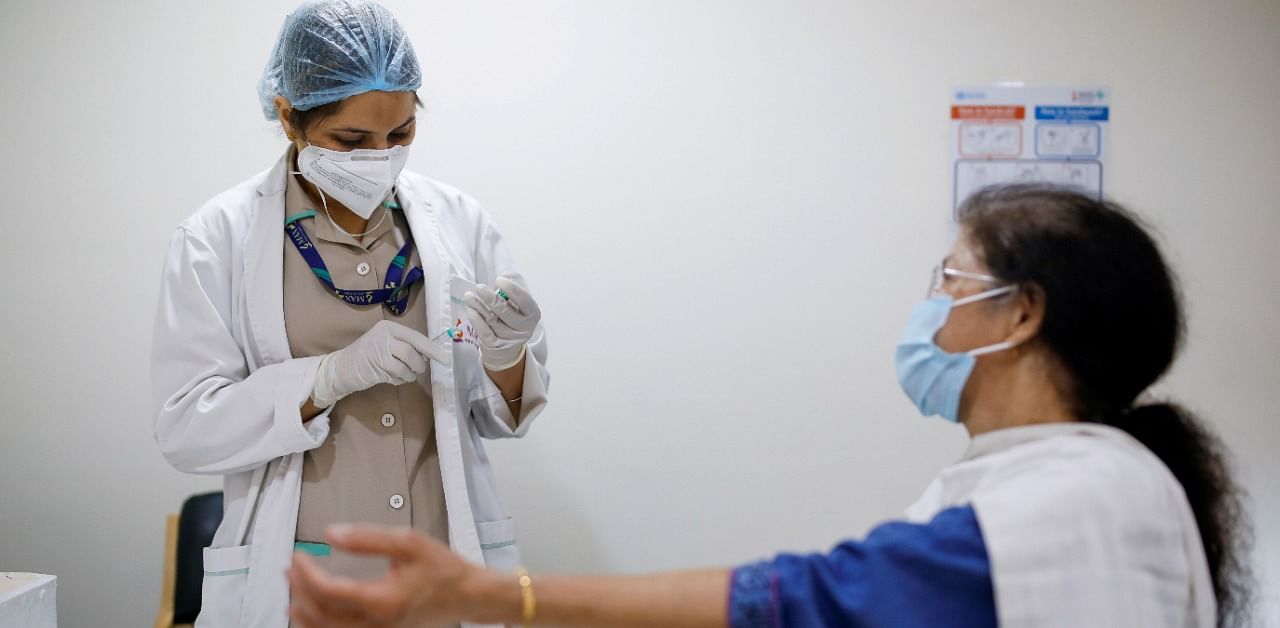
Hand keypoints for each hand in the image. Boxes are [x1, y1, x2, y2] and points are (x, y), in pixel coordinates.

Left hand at [288, 525, 495, 627]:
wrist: (468, 595)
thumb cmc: (444, 570)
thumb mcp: (409, 542)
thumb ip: (368, 537)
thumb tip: (332, 534)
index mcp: (382, 600)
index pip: (329, 591)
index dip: (307, 574)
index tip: (298, 556)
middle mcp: (377, 623)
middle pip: (322, 615)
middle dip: (300, 591)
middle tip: (290, 569)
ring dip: (305, 612)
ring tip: (292, 592)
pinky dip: (321, 624)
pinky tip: (313, 613)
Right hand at [312, 320, 451, 407]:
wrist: (342, 367)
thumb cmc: (368, 355)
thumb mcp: (387, 344)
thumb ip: (405, 345)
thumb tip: (430, 354)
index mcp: (389, 327)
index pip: (416, 337)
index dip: (432, 349)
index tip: (445, 359)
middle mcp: (384, 335)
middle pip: (412, 352)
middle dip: (419, 365)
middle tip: (417, 370)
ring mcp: (377, 350)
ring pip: (405, 365)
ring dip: (409, 374)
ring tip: (404, 375)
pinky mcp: (374, 366)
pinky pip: (396, 375)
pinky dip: (400, 379)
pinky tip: (393, 378)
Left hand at [464, 272, 540, 370]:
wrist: (508, 345)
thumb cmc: (513, 315)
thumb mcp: (519, 300)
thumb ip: (516, 283)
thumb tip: (506, 276)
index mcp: (533, 313)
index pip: (524, 300)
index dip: (512, 289)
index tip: (498, 280)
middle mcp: (524, 328)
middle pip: (506, 312)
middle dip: (491, 298)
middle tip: (479, 287)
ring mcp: (509, 338)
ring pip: (492, 321)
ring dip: (479, 306)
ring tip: (469, 296)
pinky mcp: (495, 346)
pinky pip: (484, 332)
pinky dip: (476, 319)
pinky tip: (470, 309)